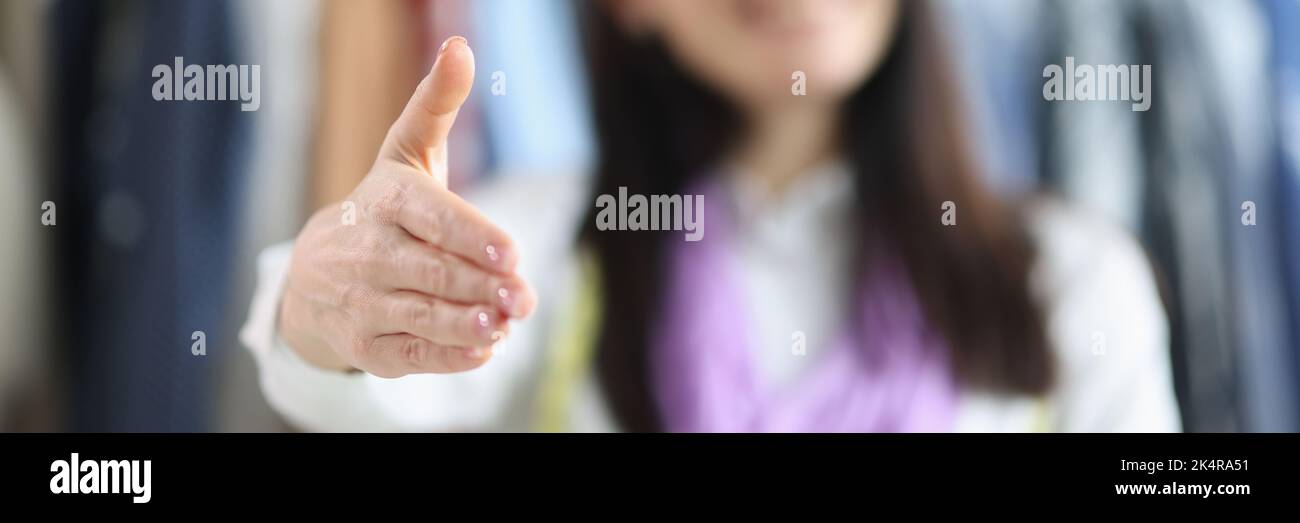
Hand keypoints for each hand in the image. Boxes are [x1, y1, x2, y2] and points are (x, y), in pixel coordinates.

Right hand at [279, 36, 535, 377]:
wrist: (315, 276)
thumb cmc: (384, 208)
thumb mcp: (404, 154)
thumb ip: (437, 105)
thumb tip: (462, 48)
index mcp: (385, 201)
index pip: (431, 217)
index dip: (470, 235)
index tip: (511, 251)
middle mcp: (369, 253)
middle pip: (431, 271)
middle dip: (481, 284)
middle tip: (524, 296)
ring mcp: (364, 302)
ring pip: (421, 315)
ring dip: (466, 323)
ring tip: (506, 325)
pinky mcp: (369, 346)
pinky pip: (411, 354)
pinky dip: (448, 356)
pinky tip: (484, 352)